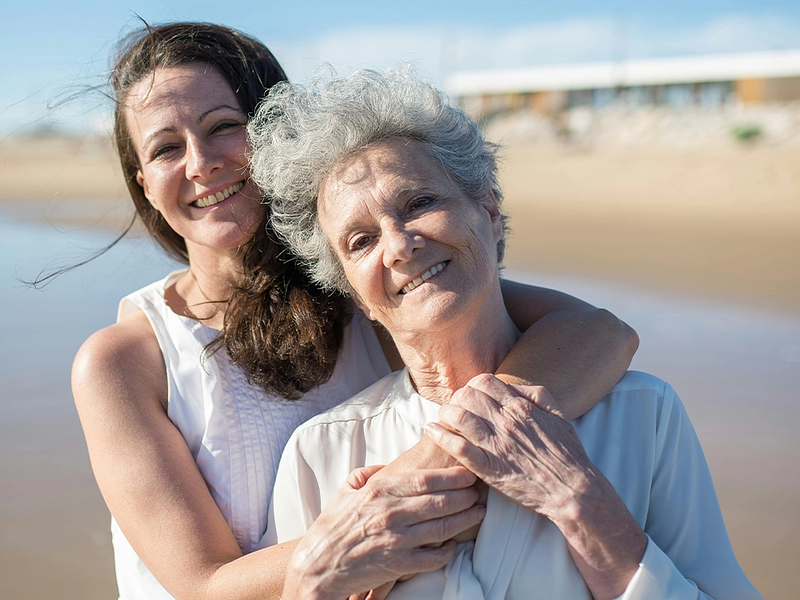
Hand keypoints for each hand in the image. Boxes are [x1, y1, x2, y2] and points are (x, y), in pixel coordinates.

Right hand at [283, 464, 484, 599]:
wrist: (317, 565)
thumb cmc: (332, 526)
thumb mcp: (346, 491)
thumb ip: (369, 474)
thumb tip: (388, 466)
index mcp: (379, 491)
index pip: (425, 479)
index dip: (452, 475)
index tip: (468, 472)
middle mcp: (390, 514)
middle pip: (440, 501)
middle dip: (466, 495)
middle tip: (480, 491)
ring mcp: (396, 540)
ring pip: (442, 527)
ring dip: (466, 519)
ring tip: (479, 512)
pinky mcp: (398, 565)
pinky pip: (433, 557)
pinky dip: (448, 550)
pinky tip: (455, 544)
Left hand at [425, 373, 596, 518]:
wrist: (571, 489)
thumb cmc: (567, 454)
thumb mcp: (558, 415)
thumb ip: (536, 394)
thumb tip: (513, 386)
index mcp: (520, 408)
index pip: (484, 382)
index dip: (472, 385)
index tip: (470, 395)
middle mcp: (505, 422)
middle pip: (467, 396)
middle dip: (457, 397)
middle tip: (455, 407)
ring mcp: (495, 445)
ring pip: (458, 416)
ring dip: (445, 413)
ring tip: (442, 417)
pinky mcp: (488, 468)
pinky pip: (457, 447)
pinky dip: (440, 436)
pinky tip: (431, 431)